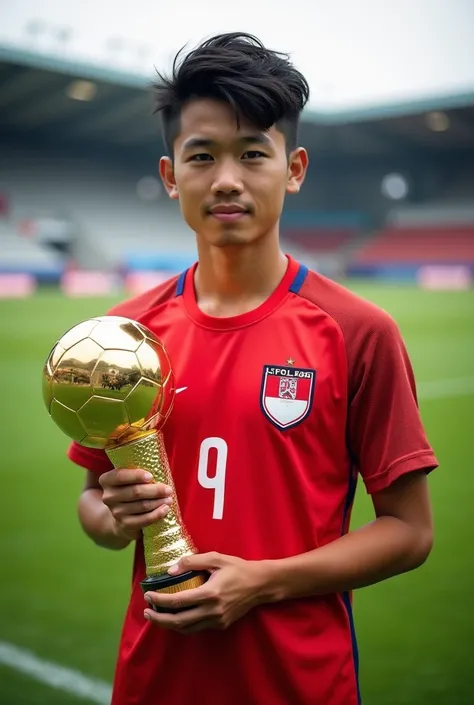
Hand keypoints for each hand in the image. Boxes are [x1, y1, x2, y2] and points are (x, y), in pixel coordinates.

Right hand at [99, 468, 172, 541]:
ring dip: (158, 502)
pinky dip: (156, 515)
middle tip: (168, 489)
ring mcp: (115, 511)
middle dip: (155, 490)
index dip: (136, 476)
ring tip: (169, 499)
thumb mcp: (129, 477)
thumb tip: (159, 463)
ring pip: (141, 505)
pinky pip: (143, 520)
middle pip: (135, 492)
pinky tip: (165, 509)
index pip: (120, 476)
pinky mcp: (124, 524)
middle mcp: (108, 496)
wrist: (123, 514)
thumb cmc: (131, 488)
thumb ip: (138, 470)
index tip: (151, 476)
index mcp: (107, 480)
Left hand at [143, 552, 268, 633]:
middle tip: (146, 611)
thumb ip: (192, 562)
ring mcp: (217, 620)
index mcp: (210, 593)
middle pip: (178, 621)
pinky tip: (176, 616)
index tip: (148, 595)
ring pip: (186, 628)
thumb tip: (170, 570)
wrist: (261, 584)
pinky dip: (183, 625)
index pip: (178, 601)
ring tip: (156, 616)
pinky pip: (197, 628)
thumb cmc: (238, 568)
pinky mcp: (221, 625)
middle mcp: (212, 611)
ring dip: (168, 624)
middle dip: (159, 618)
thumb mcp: (216, 558)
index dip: (160, 600)